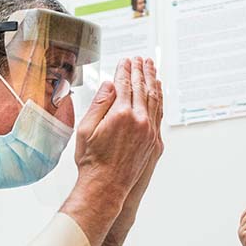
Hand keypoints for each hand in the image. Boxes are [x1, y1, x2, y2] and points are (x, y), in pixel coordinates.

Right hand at [61, 58, 160, 245]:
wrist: (106, 186)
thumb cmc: (92, 161)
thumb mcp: (85, 129)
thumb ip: (99, 104)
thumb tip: (109, 84)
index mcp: (120, 114)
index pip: (124, 84)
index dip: (124, 70)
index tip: (124, 60)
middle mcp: (139, 120)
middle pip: (141, 87)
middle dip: (140, 70)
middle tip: (139, 58)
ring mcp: (150, 130)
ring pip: (154, 98)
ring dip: (152, 80)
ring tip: (151, 67)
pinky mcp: (154, 140)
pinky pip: (159, 113)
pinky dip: (159, 98)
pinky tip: (157, 90)